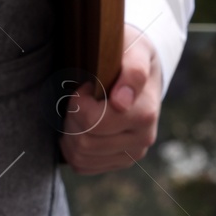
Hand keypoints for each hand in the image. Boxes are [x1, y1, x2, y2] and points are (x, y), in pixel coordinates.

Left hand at [59, 25, 162, 173]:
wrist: (143, 73)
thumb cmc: (132, 56)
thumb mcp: (135, 50)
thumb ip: (132, 70)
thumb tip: (122, 101)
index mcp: (145, 113)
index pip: (94, 122)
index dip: (78, 103)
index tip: (85, 86)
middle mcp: (143, 138)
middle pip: (85, 142)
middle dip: (72, 118)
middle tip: (78, 99)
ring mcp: (132, 153)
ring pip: (81, 156)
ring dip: (70, 133)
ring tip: (79, 112)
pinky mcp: (120, 162)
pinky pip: (83, 166)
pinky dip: (72, 149)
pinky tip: (79, 129)